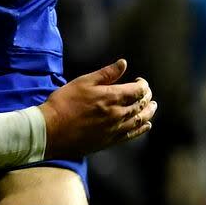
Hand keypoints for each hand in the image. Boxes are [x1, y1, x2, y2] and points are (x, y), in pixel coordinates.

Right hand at [40, 59, 156, 159]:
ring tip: (152, 107)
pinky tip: (145, 126)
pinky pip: (132, 134)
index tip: (140, 81)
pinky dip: (141, 128)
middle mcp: (118, 114)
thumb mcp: (83, 82)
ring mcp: (115, 129)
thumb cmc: (64, 102)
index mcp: (112, 97)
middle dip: (147, 97)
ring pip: (139, 120)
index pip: (137, 91)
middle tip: (148, 93)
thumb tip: (123, 63)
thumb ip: (105, 74)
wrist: (53, 130)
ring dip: (148, 112)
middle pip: (140, 105)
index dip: (143, 85)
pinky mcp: (110, 141)